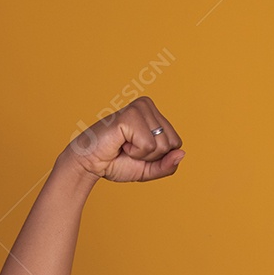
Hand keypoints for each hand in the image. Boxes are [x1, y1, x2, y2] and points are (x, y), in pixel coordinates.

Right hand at [62, 96, 183, 183]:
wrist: (91, 163)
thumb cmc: (117, 162)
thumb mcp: (148, 169)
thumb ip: (167, 165)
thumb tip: (182, 154)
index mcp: (154, 114)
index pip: (176, 143)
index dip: (159, 157)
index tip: (139, 152)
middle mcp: (147, 105)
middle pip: (171, 144)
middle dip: (152, 156)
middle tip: (130, 150)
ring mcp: (139, 108)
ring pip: (161, 145)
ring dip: (142, 154)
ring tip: (124, 145)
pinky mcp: (130, 115)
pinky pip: (148, 145)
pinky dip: (134, 152)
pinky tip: (121, 143)